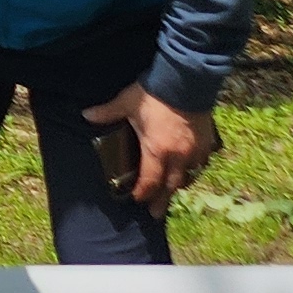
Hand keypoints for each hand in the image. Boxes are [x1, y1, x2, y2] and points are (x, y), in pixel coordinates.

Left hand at [81, 81, 218, 211]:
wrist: (186, 79)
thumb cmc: (154, 94)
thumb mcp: (126, 103)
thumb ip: (107, 113)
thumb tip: (86, 115)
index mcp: (157, 151)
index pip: (149, 182)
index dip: (142, 193)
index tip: (137, 199)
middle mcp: (178, 156)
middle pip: (170, 186)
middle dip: (161, 200)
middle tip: (156, 213)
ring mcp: (195, 150)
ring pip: (187, 176)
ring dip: (178, 185)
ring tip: (172, 192)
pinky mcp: (207, 141)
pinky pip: (201, 163)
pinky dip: (194, 169)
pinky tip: (190, 170)